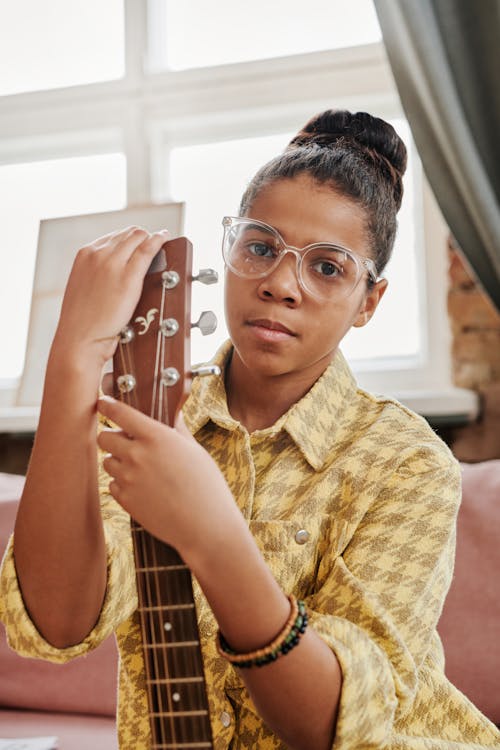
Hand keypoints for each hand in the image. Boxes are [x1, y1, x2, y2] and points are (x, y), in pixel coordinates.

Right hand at [53, 226, 169, 366]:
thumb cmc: (82, 321)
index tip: (138, 246)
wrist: (79, 338)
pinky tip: (165, 237)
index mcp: (84, 254)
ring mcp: (113, 263)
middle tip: (153, 245)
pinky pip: (148, 249)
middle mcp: (98, 253)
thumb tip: (113, 272)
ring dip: (151, 238)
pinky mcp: (129, 275)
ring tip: (161, 241)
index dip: (128, 240)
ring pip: (138, 237)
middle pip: (128, 234)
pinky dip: (159, 240)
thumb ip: (97, 273)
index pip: (113, 236)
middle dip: (142, 238)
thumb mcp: (83, 287)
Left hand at [96, 396, 240, 563]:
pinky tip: (143, 489)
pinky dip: (122, 484)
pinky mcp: (125, 500)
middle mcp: (137, 455)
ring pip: (107, 462)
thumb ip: (177, 429)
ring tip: (141, 470)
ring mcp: (128, 478)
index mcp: (156, 437)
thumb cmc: (206, 485)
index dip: (108, 406)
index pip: (121, 414)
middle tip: (127, 443)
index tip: (102, 403)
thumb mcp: (195, 451)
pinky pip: (112, 485)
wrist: (205, 526)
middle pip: (104, 437)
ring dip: (117, 462)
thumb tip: (173, 412)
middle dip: (112, 438)